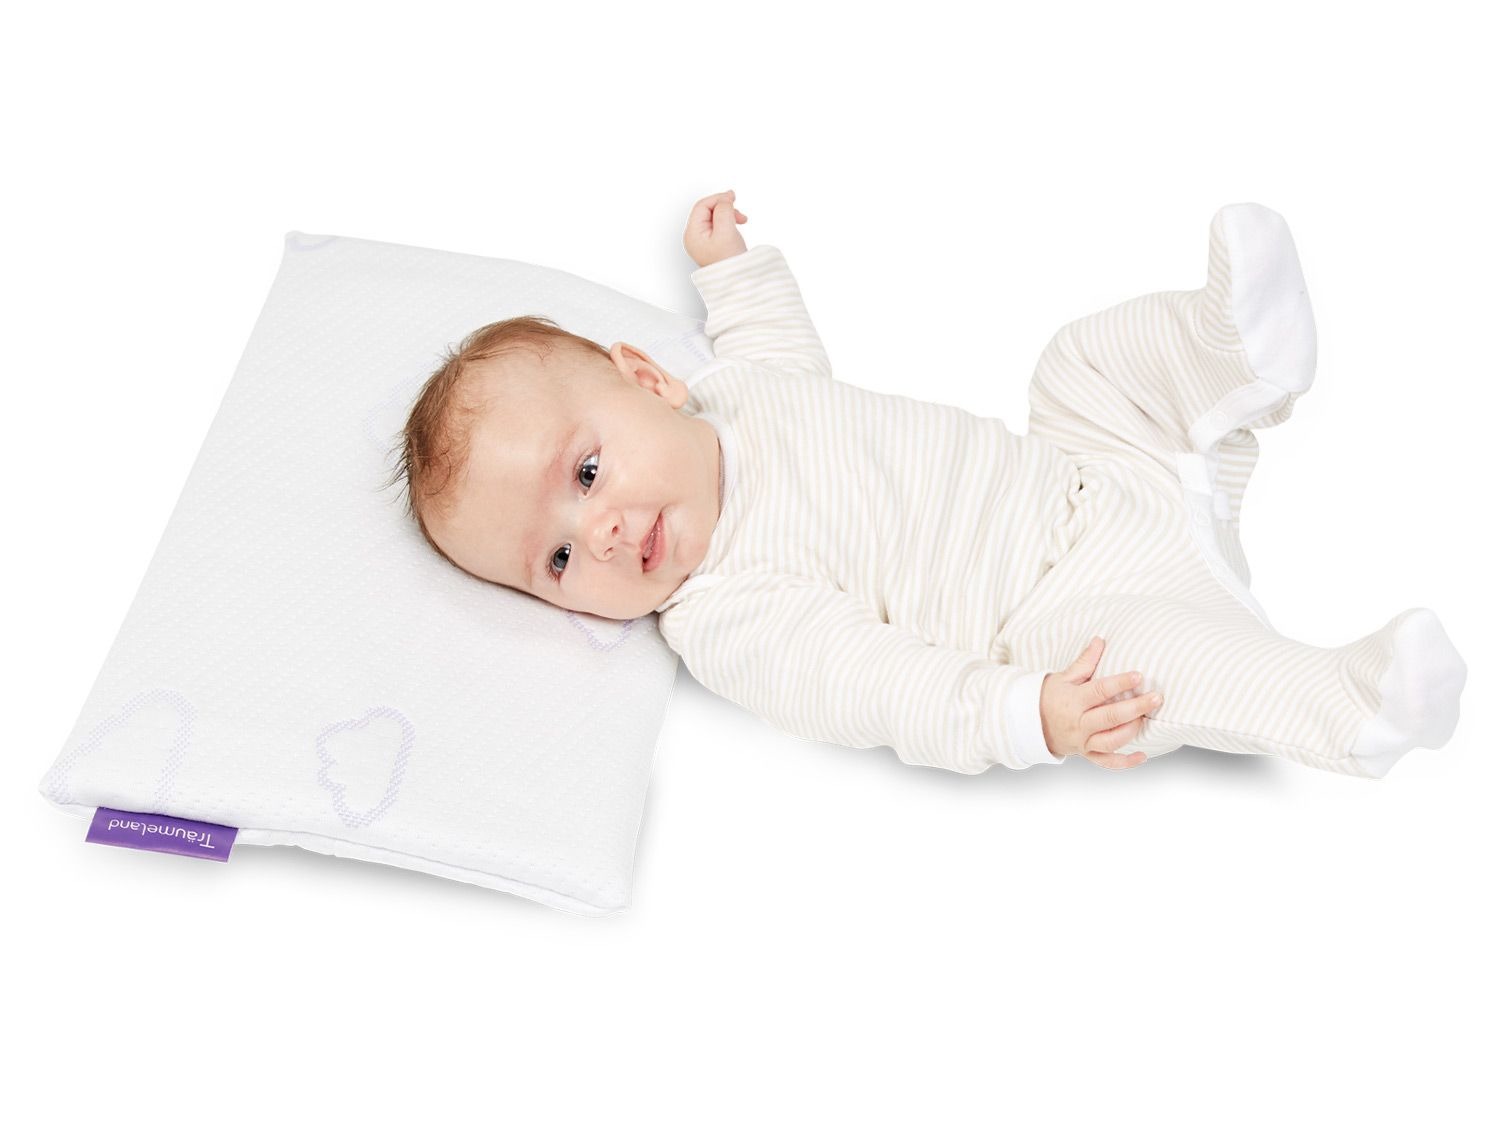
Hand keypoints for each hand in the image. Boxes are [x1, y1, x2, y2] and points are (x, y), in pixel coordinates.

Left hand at [684, 189, 748, 267]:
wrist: (737, 283)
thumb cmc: (730, 261)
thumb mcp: (727, 230)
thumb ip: (724, 210)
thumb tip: (725, 198)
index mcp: (692, 234)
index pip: (702, 206)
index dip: (718, 198)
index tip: (734, 197)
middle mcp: (694, 237)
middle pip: (707, 211)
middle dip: (725, 208)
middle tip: (741, 215)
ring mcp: (702, 242)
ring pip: (714, 218)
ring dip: (729, 215)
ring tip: (742, 221)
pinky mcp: (711, 246)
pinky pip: (718, 227)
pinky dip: (728, 223)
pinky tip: (737, 226)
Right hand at [1040, 637, 1160, 769]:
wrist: (1029, 725)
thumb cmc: (1049, 697)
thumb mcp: (1064, 677)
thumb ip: (1085, 661)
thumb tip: (1100, 639)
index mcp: (1073, 701)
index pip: (1099, 691)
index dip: (1120, 683)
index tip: (1138, 675)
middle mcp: (1079, 723)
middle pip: (1110, 717)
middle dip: (1135, 708)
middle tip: (1156, 698)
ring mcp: (1083, 741)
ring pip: (1111, 741)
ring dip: (1131, 731)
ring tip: (1146, 719)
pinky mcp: (1086, 754)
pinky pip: (1107, 762)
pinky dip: (1125, 762)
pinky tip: (1142, 755)